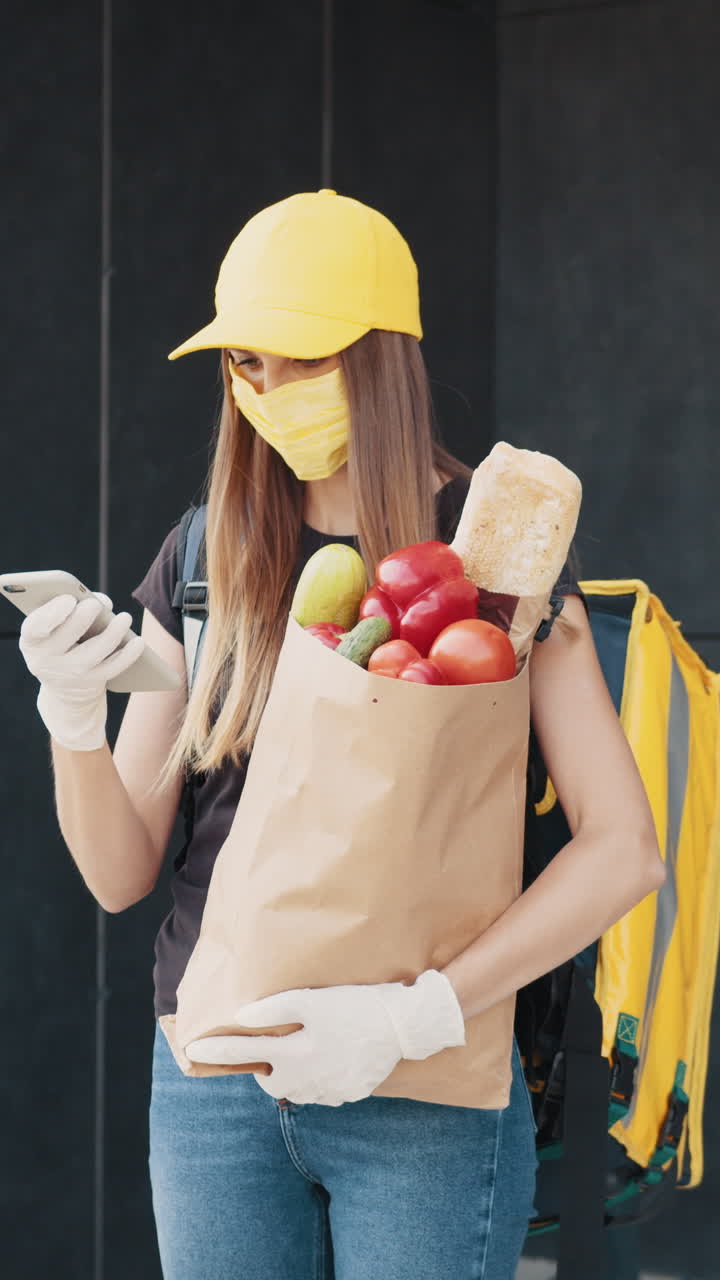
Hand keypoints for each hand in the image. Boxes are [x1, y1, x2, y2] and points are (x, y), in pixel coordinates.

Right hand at [18, 593, 144, 750]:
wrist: (65, 687)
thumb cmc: (62, 640)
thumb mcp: (56, 626)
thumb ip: (72, 607)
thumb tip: (103, 603)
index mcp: (32, 640)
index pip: (34, 627)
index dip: (51, 613)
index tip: (68, 598)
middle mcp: (46, 660)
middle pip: (65, 638)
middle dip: (81, 619)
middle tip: (95, 604)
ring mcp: (69, 674)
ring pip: (92, 654)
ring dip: (111, 634)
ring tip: (125, 618)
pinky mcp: (92, 683)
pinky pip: (112, 668)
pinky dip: (127, 655)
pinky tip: (138, 641)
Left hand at [185, 969, 465, 1106]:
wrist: (403, 1025)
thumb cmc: (354, 1005)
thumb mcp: (311, 1001)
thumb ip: (274, 1011)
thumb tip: (242, 1019)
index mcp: (294, 1055)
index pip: (243, 1055)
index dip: (215, 1053)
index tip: (192, 1052)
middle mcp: (308, 1080)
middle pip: (271, 1083)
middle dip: (264, 1069)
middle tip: (267, 1049)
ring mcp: (330, 1092)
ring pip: (297, 1090)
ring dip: (291, 1075)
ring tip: (300, 1052)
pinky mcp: (350, 1094)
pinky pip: (323, 1092)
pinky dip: (318, 1079)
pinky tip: (329, 1059)